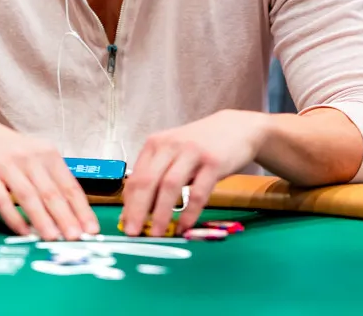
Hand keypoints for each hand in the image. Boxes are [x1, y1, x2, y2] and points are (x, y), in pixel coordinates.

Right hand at [0, 117, 97, 240]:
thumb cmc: (11, 151)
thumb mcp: (35, 156)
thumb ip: (52, 179)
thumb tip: (73, 213)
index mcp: (48, 154)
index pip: (69, 185)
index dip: (81, 209)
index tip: (91, 229)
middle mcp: (30, 158)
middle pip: (52, 192)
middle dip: (66, 217)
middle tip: (77, 238)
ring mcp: (8, 166)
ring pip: (29, 196)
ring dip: (42, 219)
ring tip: (53, 238)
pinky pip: (2, 199)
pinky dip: (13, 217)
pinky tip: (23, 232)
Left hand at [121, 110, 268, 236]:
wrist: (237, 128)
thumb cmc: (200, 146)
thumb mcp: (174, 153)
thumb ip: (156, 176)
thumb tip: (135, 210)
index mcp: (156, 144)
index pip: (136, 177)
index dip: (128, 204)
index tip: (125, 225)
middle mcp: (171, 145)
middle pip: (148, 181)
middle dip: (138, 210)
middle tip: (133, 233)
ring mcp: (192, 152)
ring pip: (170, 186)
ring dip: (161, 213)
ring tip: (157, 233)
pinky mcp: (213, 162)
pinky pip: (198, 192)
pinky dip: (189, 212)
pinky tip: (184, 226)